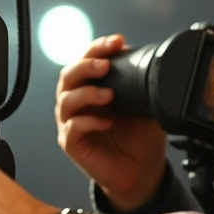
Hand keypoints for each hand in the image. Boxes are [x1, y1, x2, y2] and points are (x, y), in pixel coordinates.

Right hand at [55, 34, 167, 211]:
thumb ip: (141, 83)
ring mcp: (71, 123)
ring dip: (87, 93)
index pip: (86, 60)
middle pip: (68, 75)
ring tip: (110, 95)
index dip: (98, 48)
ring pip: (66, 100)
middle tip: (105, 65)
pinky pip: (72, 128)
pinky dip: (88, 122)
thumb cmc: (139, 137)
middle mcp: (77, 102)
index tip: (118, 41)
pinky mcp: (72, 144)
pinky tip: (107, 122)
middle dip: (85, 65)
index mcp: (91, 87)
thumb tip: (147, 58)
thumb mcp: (145, 104)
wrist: (142, 171)